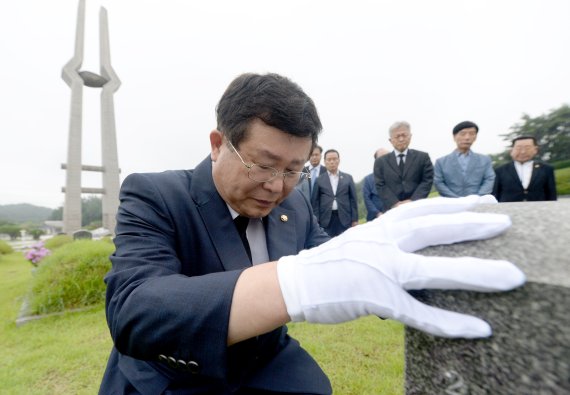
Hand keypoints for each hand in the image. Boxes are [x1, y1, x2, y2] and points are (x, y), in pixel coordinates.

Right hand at [277, 195, 524, 337]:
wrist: (293, 282)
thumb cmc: (329, 263)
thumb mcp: (360, 240)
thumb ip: (388, 238)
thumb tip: (416, 241)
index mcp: (378, 227)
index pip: (421, 209)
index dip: (453, 204)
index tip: (482, 200)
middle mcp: (380, 242)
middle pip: (432, 229)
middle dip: (471, 224)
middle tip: (505, 220)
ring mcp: (378, 271)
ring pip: (432, 270)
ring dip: (475, 273)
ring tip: (511, 276)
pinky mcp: (374, 299)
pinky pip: (418, 313)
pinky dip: (449, 322)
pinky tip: (477, 328)